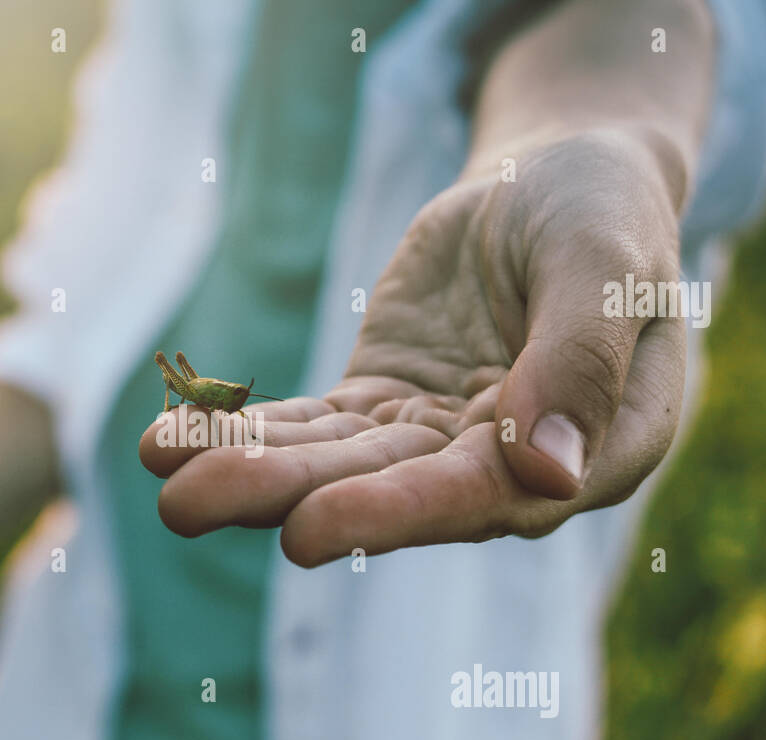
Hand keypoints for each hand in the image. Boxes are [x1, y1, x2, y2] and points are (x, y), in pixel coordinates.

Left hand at [141, 128, 687, 566]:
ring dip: (246, 469)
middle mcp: (510, 466)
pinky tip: (170, 438)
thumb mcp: (605, 259)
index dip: (399, 513)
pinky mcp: (381, 408)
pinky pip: (310, 427)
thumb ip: (581, 357)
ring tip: (159, 468)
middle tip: (185, 505)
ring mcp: (436, 439)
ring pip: (335, 463)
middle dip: (286, 496)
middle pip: (390, 489)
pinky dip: (246, 432)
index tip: (307, 529)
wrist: (554, 185)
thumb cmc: (601, 210)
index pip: (492, 495)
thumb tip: (546, 472)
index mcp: (596, 448)